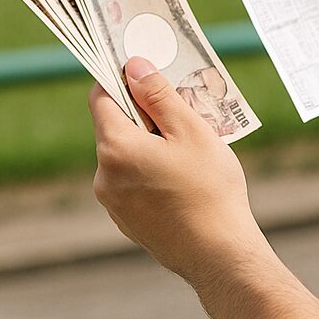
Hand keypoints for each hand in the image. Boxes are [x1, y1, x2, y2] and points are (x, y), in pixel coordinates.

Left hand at [89, 58, 318, 318]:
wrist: (217, 253)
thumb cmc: (209, 188)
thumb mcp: (190, 130)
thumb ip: (158, 95)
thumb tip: (133, 65)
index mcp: (115, 148)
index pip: (101, 98)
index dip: (120, 78)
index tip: (145, 69)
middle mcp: (104, 175)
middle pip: (115, 126)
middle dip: (144, 113)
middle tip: (182, 110)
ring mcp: (112, 202)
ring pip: (125, 155)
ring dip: (149, 143)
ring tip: (189, 148)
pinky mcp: (126, 220)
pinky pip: (132, 181)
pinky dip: (151, 170)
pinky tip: (184, 178)